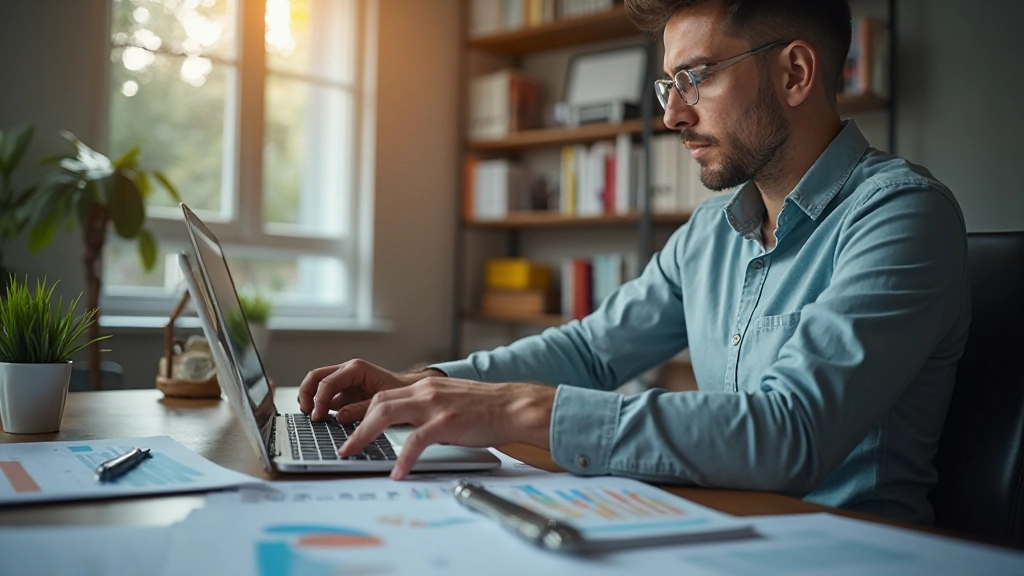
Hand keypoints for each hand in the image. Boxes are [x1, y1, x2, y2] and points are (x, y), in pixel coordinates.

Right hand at [297, 359, 437, 423]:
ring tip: (313, 417)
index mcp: (356, 369)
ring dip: (312, 400)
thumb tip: (340, 417)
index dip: (319, 400)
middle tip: (307, 413)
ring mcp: (344, 382)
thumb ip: (360, 409)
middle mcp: (347, 372)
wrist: (411, 392)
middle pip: (316, 377)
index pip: (328, 382)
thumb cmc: (401, 393)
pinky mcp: (345, 393)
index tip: (317, 417)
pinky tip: (324, 421)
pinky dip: (322, 407)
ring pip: (318, 385)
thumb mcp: (382, 401)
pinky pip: (328, 398)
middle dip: (307, 394)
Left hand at [339, 376, 555, 479]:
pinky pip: (416, 440)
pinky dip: (403, 458)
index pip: (384, 396)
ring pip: (387, 414)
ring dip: (365, 436)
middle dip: (356, 425)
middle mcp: (426, 391)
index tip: (349, 429)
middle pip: (378, 403)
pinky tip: (398, 473)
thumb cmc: (487, 409)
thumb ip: (429, 410)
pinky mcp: (447, 422)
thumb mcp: (451, 402)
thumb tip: (410, 430)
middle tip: (345, 447)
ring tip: (352, 454)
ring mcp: (435, 405)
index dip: (362, 413)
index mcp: (425, 387)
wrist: (515, 406)